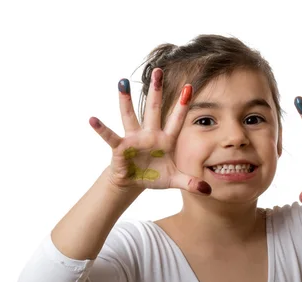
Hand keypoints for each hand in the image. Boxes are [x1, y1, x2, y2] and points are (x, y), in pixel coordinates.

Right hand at [89, 68, 211, 194]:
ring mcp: (134, 139)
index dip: (183, 105)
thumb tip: (208, 191)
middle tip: (157, 71)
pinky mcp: (120, 147)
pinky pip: (110, 136)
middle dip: (156, 91)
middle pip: (154, 109)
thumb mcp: (175, 180)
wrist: (135, 183)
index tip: (190, 86)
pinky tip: (92, 119)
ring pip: (130, 116)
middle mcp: (150, 134)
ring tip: (122, 82)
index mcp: (166, 140)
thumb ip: (192, 183)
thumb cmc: (156, 176)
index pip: (177, 120)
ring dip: (126, 100)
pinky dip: (101, 129)